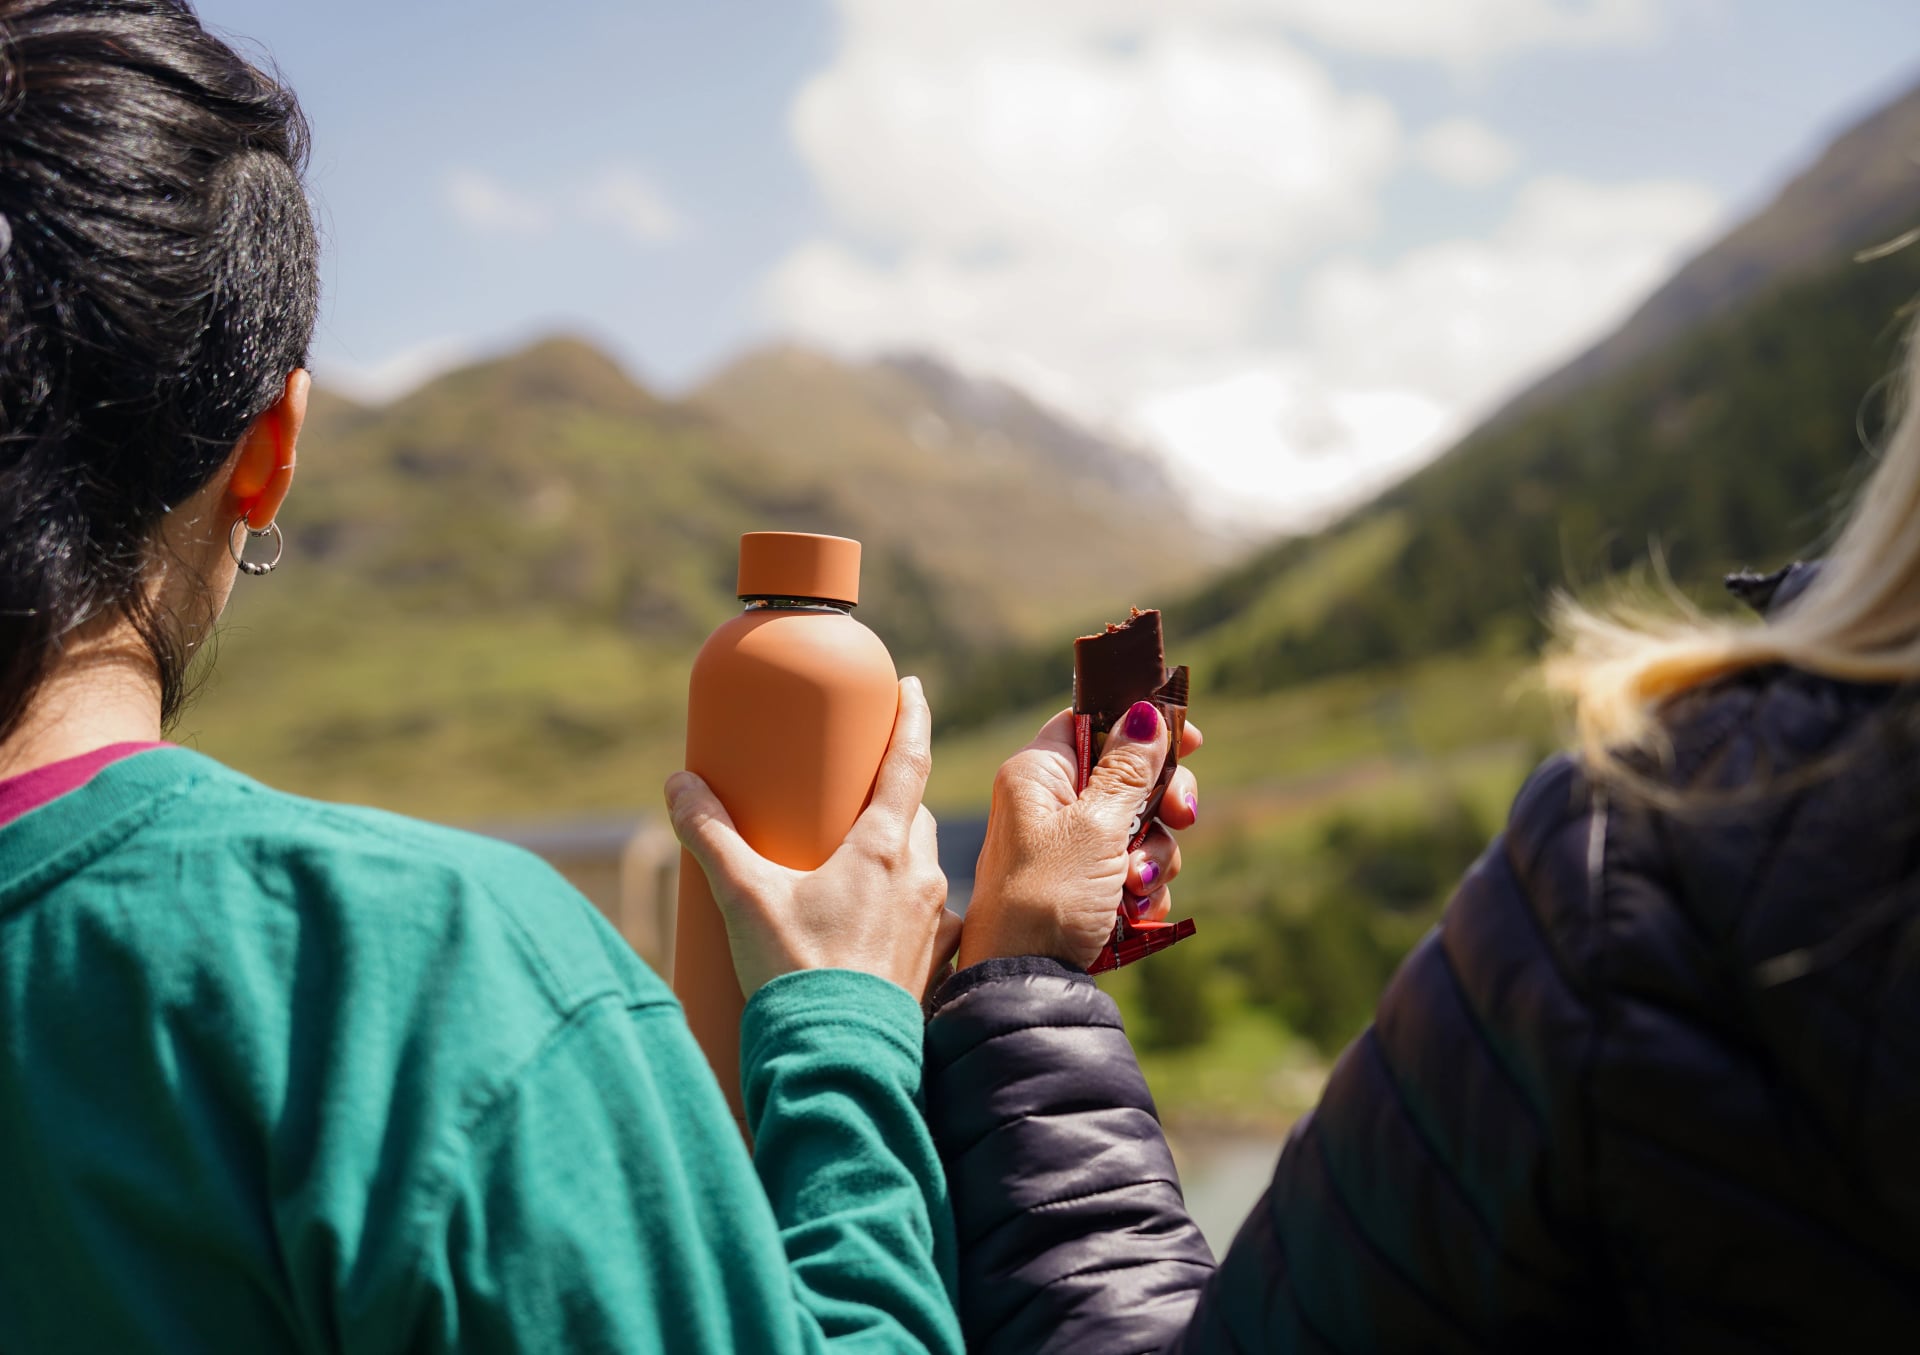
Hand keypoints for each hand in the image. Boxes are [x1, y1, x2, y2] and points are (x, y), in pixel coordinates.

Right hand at [665, 677, 963, 998]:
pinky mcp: (935, 965)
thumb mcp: (743, 898)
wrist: (840, 1064)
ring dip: (897, 852)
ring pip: (921, 865)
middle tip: (859, 785)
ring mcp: (935, 923)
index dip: (911, 718)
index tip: (912, 688)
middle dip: (890, 794)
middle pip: (912, 814)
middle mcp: (921, 878)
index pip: (907, 762)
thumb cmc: (796, 976)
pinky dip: (907, 907)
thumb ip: (709, 836)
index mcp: (884, 848)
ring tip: (858, 858)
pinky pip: (929, 918)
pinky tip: (878, 923)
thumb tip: (678, 784)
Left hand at [961, 700, 1202, 969]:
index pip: (1091, 721)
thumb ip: (1128, 770)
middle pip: (1126, 776)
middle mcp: (1049, 804)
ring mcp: (1066, 847)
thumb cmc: (1050, 897)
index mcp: (1038, 774)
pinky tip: (1136, 909)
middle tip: (1182, 818)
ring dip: (1154, 856)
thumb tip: (1145, 713)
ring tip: (1136, 884)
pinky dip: (1142, 887)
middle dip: (1162, 804)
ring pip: (1138, 827)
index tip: (1190, 739)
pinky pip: (1130, 868)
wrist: (1026, 983)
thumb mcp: (1096, 826)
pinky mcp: (1082, 886)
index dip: (1140, 725)